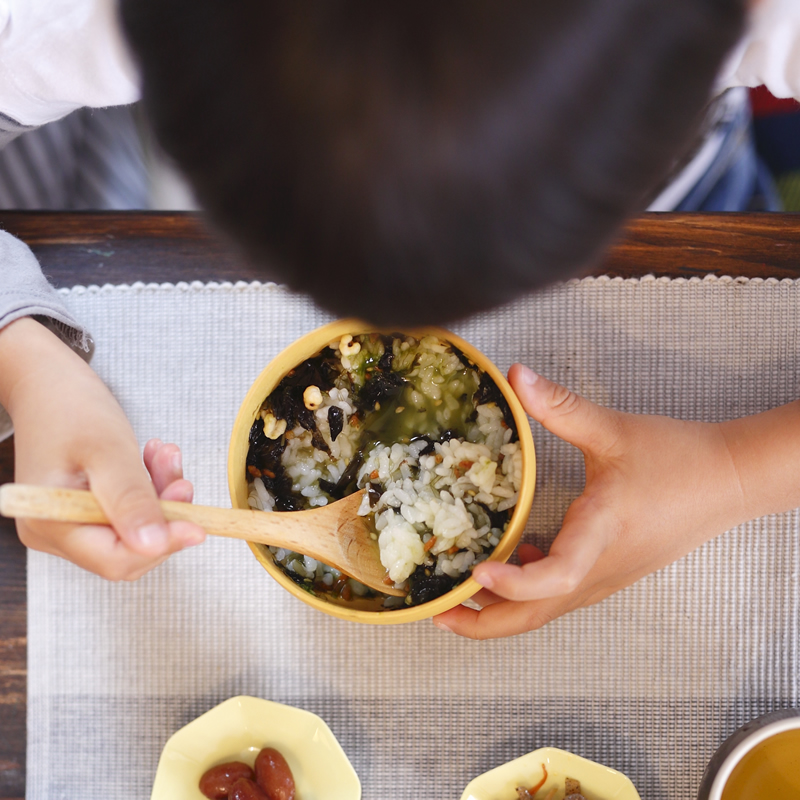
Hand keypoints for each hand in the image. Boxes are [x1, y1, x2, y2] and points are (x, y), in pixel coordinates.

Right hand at [0, 318, 204, 579]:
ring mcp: (68, 521)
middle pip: (129, 548)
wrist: (45, 382)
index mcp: (50, 523)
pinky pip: (129, 511)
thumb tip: (154, 544)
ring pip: (135, 528)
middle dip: (164, 515)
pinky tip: (153, 460)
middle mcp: (55, 531)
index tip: (199, 523)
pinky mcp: (83, 508)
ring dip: (160, 495)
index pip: (116, 559)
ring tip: (165, 457)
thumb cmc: (67, 406)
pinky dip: (149, 488)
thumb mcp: (108, 449)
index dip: (162, 544)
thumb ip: (131, 498)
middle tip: (181, 478)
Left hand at [434, 363, 747, 638]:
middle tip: (437, 611)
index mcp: (601, 532)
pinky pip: (560, 594)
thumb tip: (517, 375)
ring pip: (546, 610)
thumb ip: (561, 406)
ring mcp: (605, 576)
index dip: (515, 583)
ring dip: (501, 609)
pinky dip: (528, 589)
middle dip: (484, 623)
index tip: (477, 574)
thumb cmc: (677, 458)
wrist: (727, 481)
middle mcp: (600, 568)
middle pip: (537, 615)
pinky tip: (518, 558)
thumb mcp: (613, 429)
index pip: (558, 576)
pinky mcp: (608, 572)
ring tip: (458, 593)